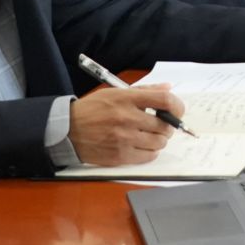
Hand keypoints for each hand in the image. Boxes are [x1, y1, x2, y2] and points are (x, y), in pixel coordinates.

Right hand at [67, 85, 181, 165]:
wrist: (66, 130)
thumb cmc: (92, 110)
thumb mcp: (116, 92)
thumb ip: (144, 90)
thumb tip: (167, 88)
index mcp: (127, 99)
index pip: (165, 100)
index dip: (177, 106)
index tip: (177, 110)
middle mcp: (127, 118)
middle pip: (165, 125)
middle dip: (168, 126)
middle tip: (162, 125)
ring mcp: (123, 139)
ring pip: (159, 142)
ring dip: (160, 140)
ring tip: (151, 136)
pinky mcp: (118, 156)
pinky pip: (148, 156)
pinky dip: (150, 152)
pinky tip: (143, 146)